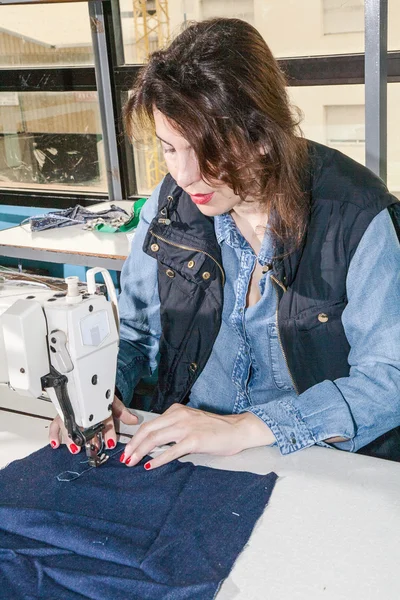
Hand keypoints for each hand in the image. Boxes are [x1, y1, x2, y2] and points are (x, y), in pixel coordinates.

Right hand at [48, 395, 137, 453]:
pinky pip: (54, 425)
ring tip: (75, 448)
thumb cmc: (99, 395)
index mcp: (97, 406)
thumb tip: (134, 420)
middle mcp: (82, 410)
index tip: (111, 442)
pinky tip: (56, 444)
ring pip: (69, 425)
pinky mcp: (61, 415)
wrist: (87, 383)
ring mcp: (70, 412)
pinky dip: (54, 434)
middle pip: (85, 425)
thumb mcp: (112, 402)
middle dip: (89, 438)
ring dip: (72, 438)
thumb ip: (123, 413)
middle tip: (92, 447)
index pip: (104, 419)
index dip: (108, 432)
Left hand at [120, 403, 274, 468]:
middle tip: (125, 457)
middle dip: (133, 445)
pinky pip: (171, 451)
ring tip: (132, 462)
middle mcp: (179, 416)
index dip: (136, 437)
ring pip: (155, 439)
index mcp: (177, 410)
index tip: (128, 448)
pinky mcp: (194, 441)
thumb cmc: (216, 428)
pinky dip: (158, 460)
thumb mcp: (191, 421)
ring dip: (141, 452)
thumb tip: (155, 443)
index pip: (150, 423)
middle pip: (148, 430)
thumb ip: (174, 428)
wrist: (237, 429)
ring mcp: (186, 428)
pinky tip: (149, 466)